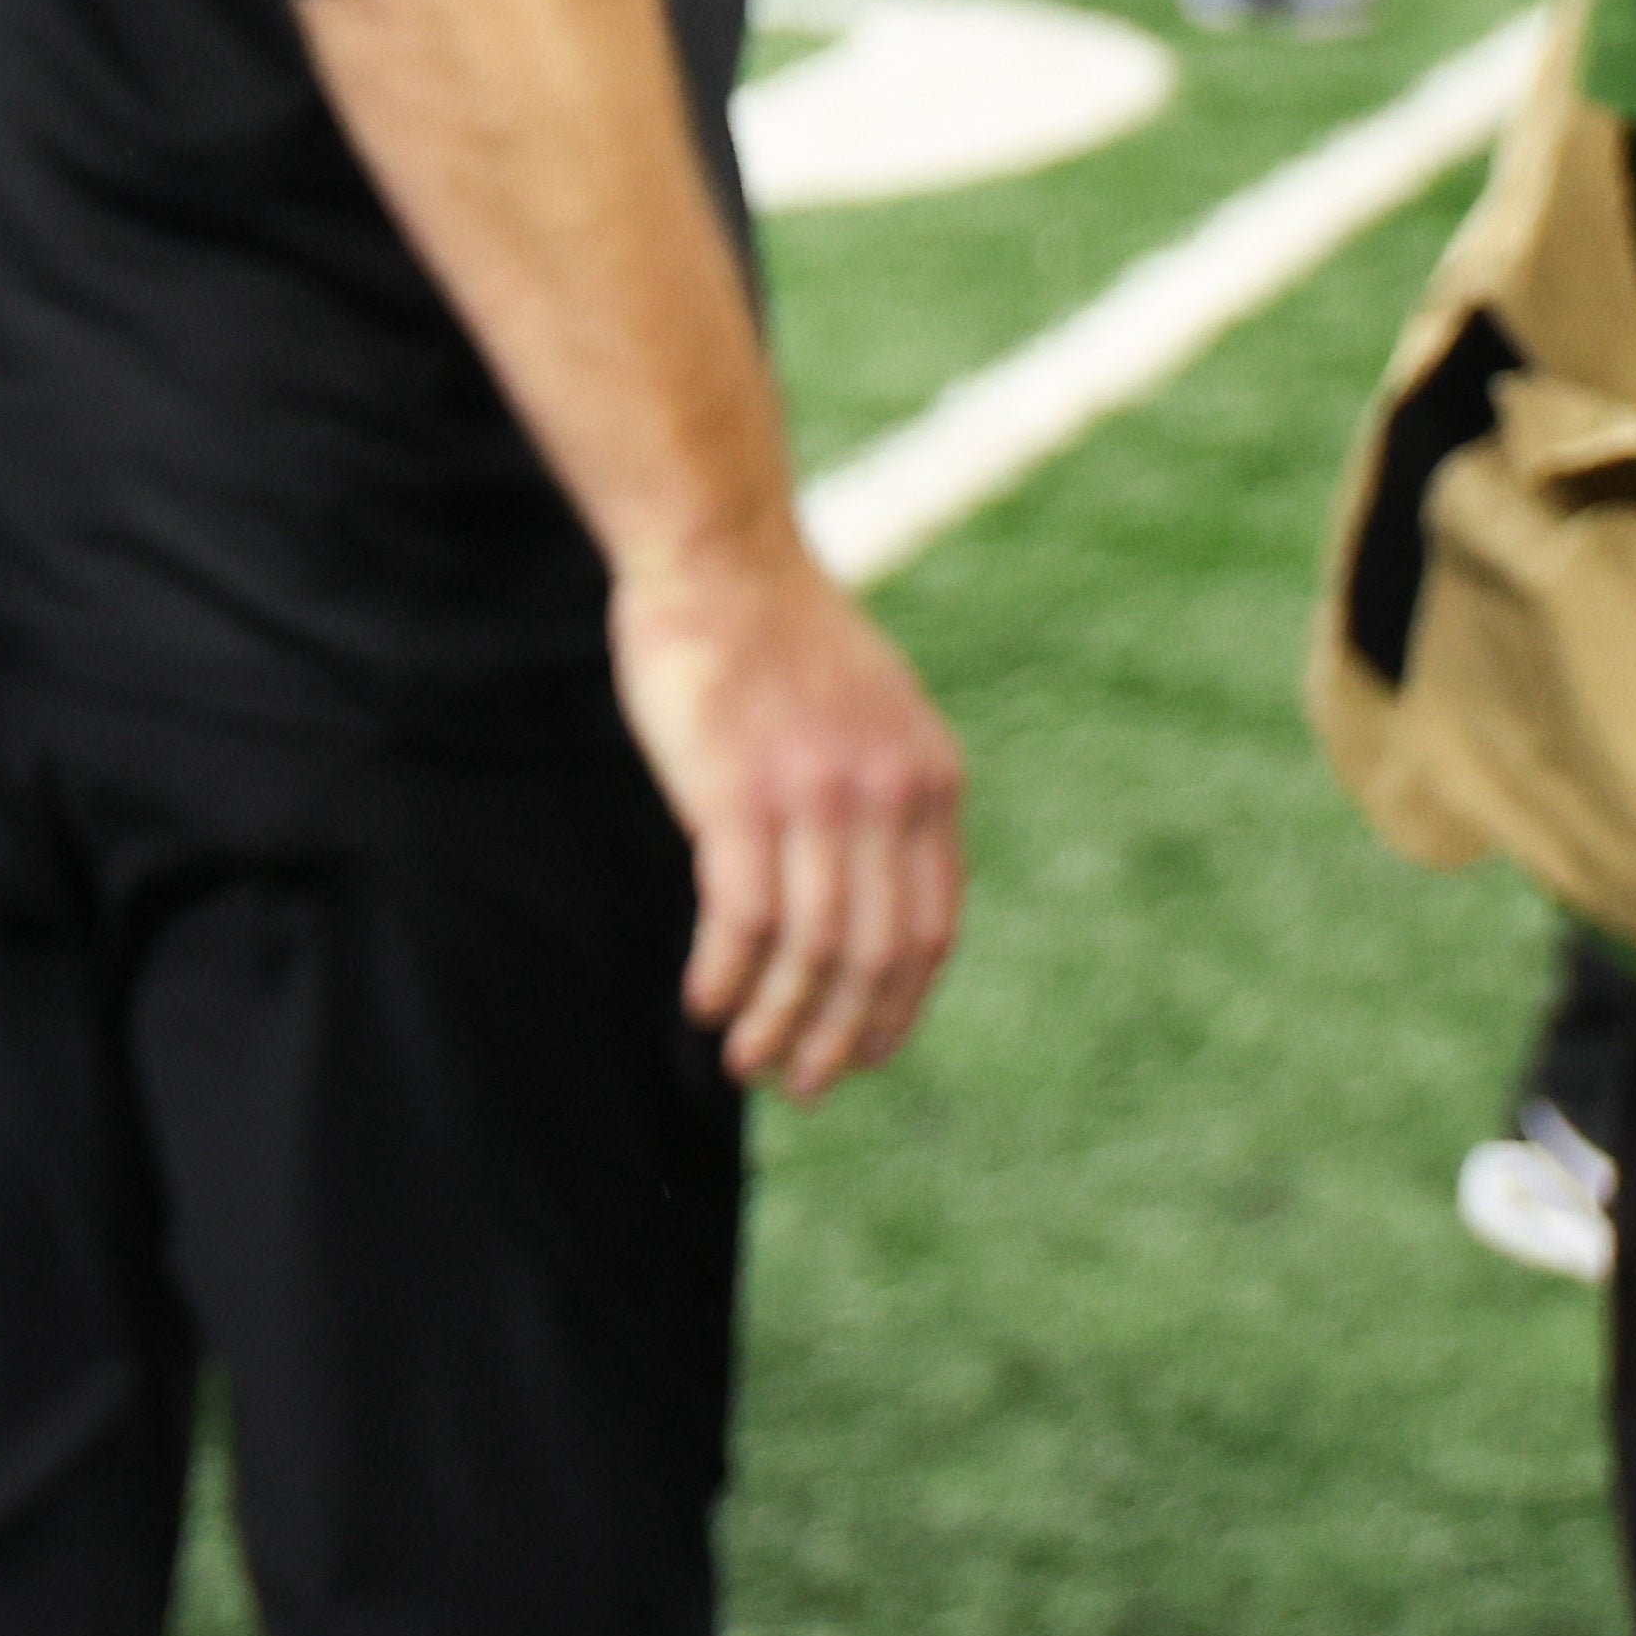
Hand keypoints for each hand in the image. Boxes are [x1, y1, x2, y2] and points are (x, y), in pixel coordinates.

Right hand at [608, 523, 969, 1102]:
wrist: (718, 548)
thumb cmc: (776, 629)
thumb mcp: (870, 711)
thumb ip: (882, 793)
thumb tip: (868, 893)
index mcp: (930, 781)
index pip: (930, 932)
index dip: (898, 1008)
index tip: (866, 1053)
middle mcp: (887, 797)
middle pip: (875, 958)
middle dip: (839, 1038)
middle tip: (803, 1086)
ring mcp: (815, 797)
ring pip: (810, 951)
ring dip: (779, 1022)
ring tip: (746, 1060)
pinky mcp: (738, 794)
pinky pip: (741, 919)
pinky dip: (727, 976)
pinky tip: (704, 1002)